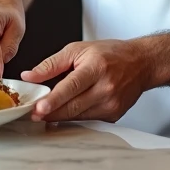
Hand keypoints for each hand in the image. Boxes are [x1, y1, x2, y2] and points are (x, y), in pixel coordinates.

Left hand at [21, 39, 154, 122]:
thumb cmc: (110, 54)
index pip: (72, 86)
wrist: (141, 63)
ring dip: (60, 116)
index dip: (55, 99)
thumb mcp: (77, 49)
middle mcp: (106, 87)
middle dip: (51, 112)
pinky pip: (88, 120)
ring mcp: (111, 104)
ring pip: (78, 116)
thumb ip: (51, 64)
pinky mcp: (113, 115)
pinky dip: (75, 116)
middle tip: (34, 113)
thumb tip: (29, 76)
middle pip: (73, 106)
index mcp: (96, 67)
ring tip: (46, 111)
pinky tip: (67, 110)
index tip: (40, 108)